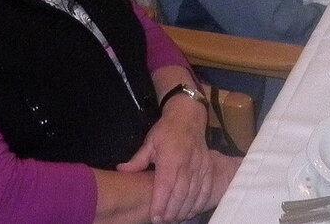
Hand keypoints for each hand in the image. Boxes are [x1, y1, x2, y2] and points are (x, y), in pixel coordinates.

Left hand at [116, 95, 211, 222]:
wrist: (189, 116)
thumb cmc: (167, 130)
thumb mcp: (150, 141)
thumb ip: (138, 159)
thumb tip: (121, 170)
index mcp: (171, 157)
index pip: (166, 185)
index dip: (160, 203)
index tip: (155, 217)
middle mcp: (187, 163)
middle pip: (180, 193)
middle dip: (171, 211)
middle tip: (163, 221)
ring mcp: (200, 166)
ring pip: (193, 194)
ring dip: (184, 210)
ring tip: (174, 219)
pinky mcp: (208, 168)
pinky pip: (206, 189)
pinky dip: (199, 203)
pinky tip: (190, 211)